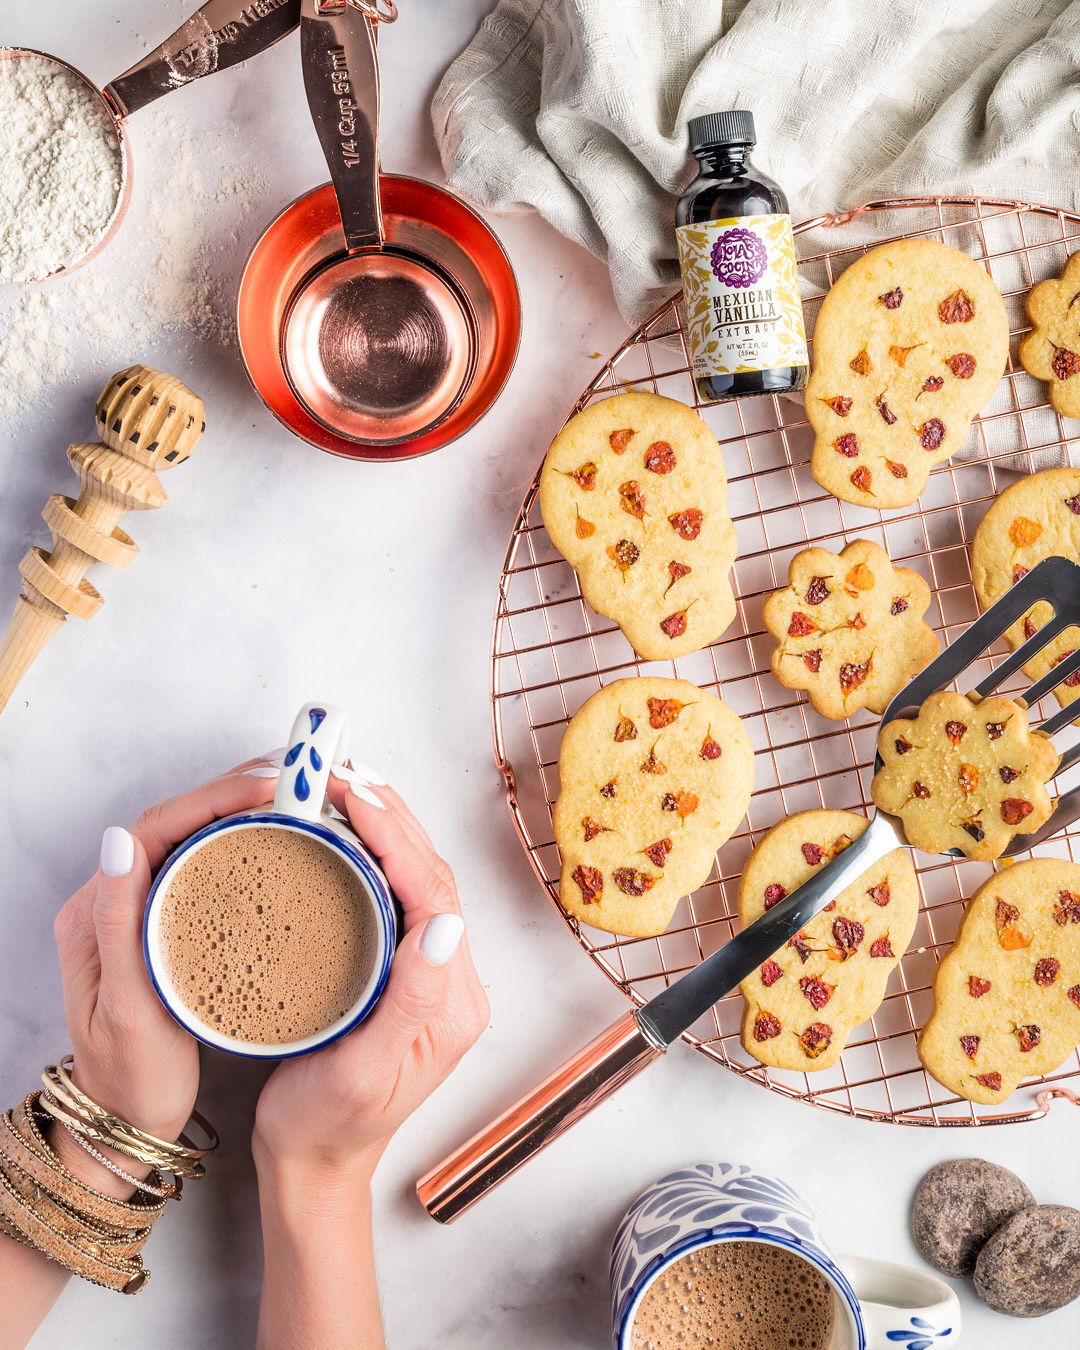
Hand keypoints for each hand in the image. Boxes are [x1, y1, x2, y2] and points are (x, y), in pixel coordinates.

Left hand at [51, 760, 279, 1178]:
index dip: (213, 798)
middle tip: (296, 783)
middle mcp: (119, 900)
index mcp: (96, 910)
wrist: (126, 1124)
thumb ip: (119, 923)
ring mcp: (148, 912)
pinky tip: (282, 846)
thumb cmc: (128, 1077)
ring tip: (297, 802)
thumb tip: (119, 840)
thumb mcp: (123, 1006)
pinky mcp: (174, 928)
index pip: (157, 827)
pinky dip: (247, 847)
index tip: (267, 789)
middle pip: (181, 822)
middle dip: (236, 793)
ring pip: (198, 841)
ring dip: (245, 814)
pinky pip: (211, 869)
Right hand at [252, 774, 488, 1182]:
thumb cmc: (327, 1128)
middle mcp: (451, 981)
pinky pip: (396, 895)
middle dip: (392, 817)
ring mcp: (429, 974)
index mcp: (452, 1002)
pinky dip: (373, 854)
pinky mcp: (402, 972)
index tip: (353, 795)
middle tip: (344, 772)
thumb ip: (410, 1000)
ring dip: (386, 827)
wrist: (314, 1168)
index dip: (395, 837)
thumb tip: (444, 924)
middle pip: (430, 875)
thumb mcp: (364, 1072)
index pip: (432, 894)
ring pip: (415, 878)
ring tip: (346, 784)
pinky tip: (346, 832)